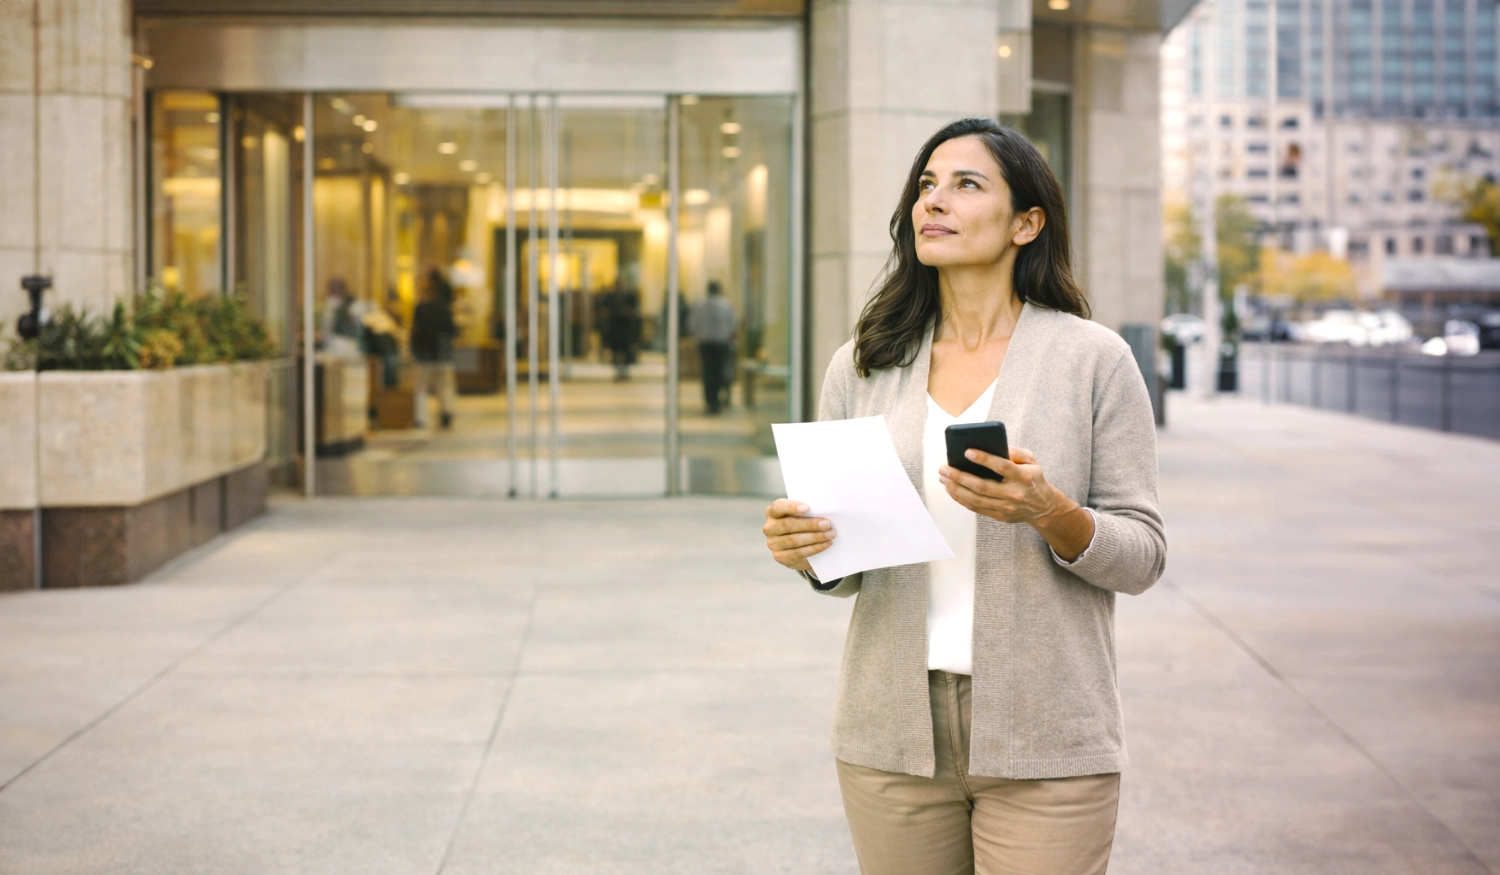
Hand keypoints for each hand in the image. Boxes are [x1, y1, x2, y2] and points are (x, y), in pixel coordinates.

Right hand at [763, 499, 835, 571]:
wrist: (800, 545)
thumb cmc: (802, 524)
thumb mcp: (802, 515)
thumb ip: (808, 511)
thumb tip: (824, 510)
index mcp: (772, 512)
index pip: (778, 507)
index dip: (791, 507)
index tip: (807, 508)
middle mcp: (769, 528)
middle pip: (788, 525)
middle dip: (809, 524)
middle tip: (826, 524)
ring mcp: (773, 544)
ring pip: (794, 540)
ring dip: (815, 537)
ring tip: (830, 534)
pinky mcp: (780, 557)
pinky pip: (798, 553)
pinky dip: (814, 548)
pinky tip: (825, 544)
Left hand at [939, 446, 1074, 526]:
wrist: (1043, 507)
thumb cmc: (1033, 478)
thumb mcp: (1031, 461)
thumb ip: (1015, 452)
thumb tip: (993, 445)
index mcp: (1023, 477)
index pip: (1002, 467)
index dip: (984, 459)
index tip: (967, 451)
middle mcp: (1014, 494)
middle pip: (982, 486)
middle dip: (960, 476)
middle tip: (944, 468)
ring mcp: (1006, 507)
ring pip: (976, 499)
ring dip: (956, 488)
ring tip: (943, 478)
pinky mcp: (1000, 516)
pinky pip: (976, 508)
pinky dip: (961, 499)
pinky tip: (951, 489)